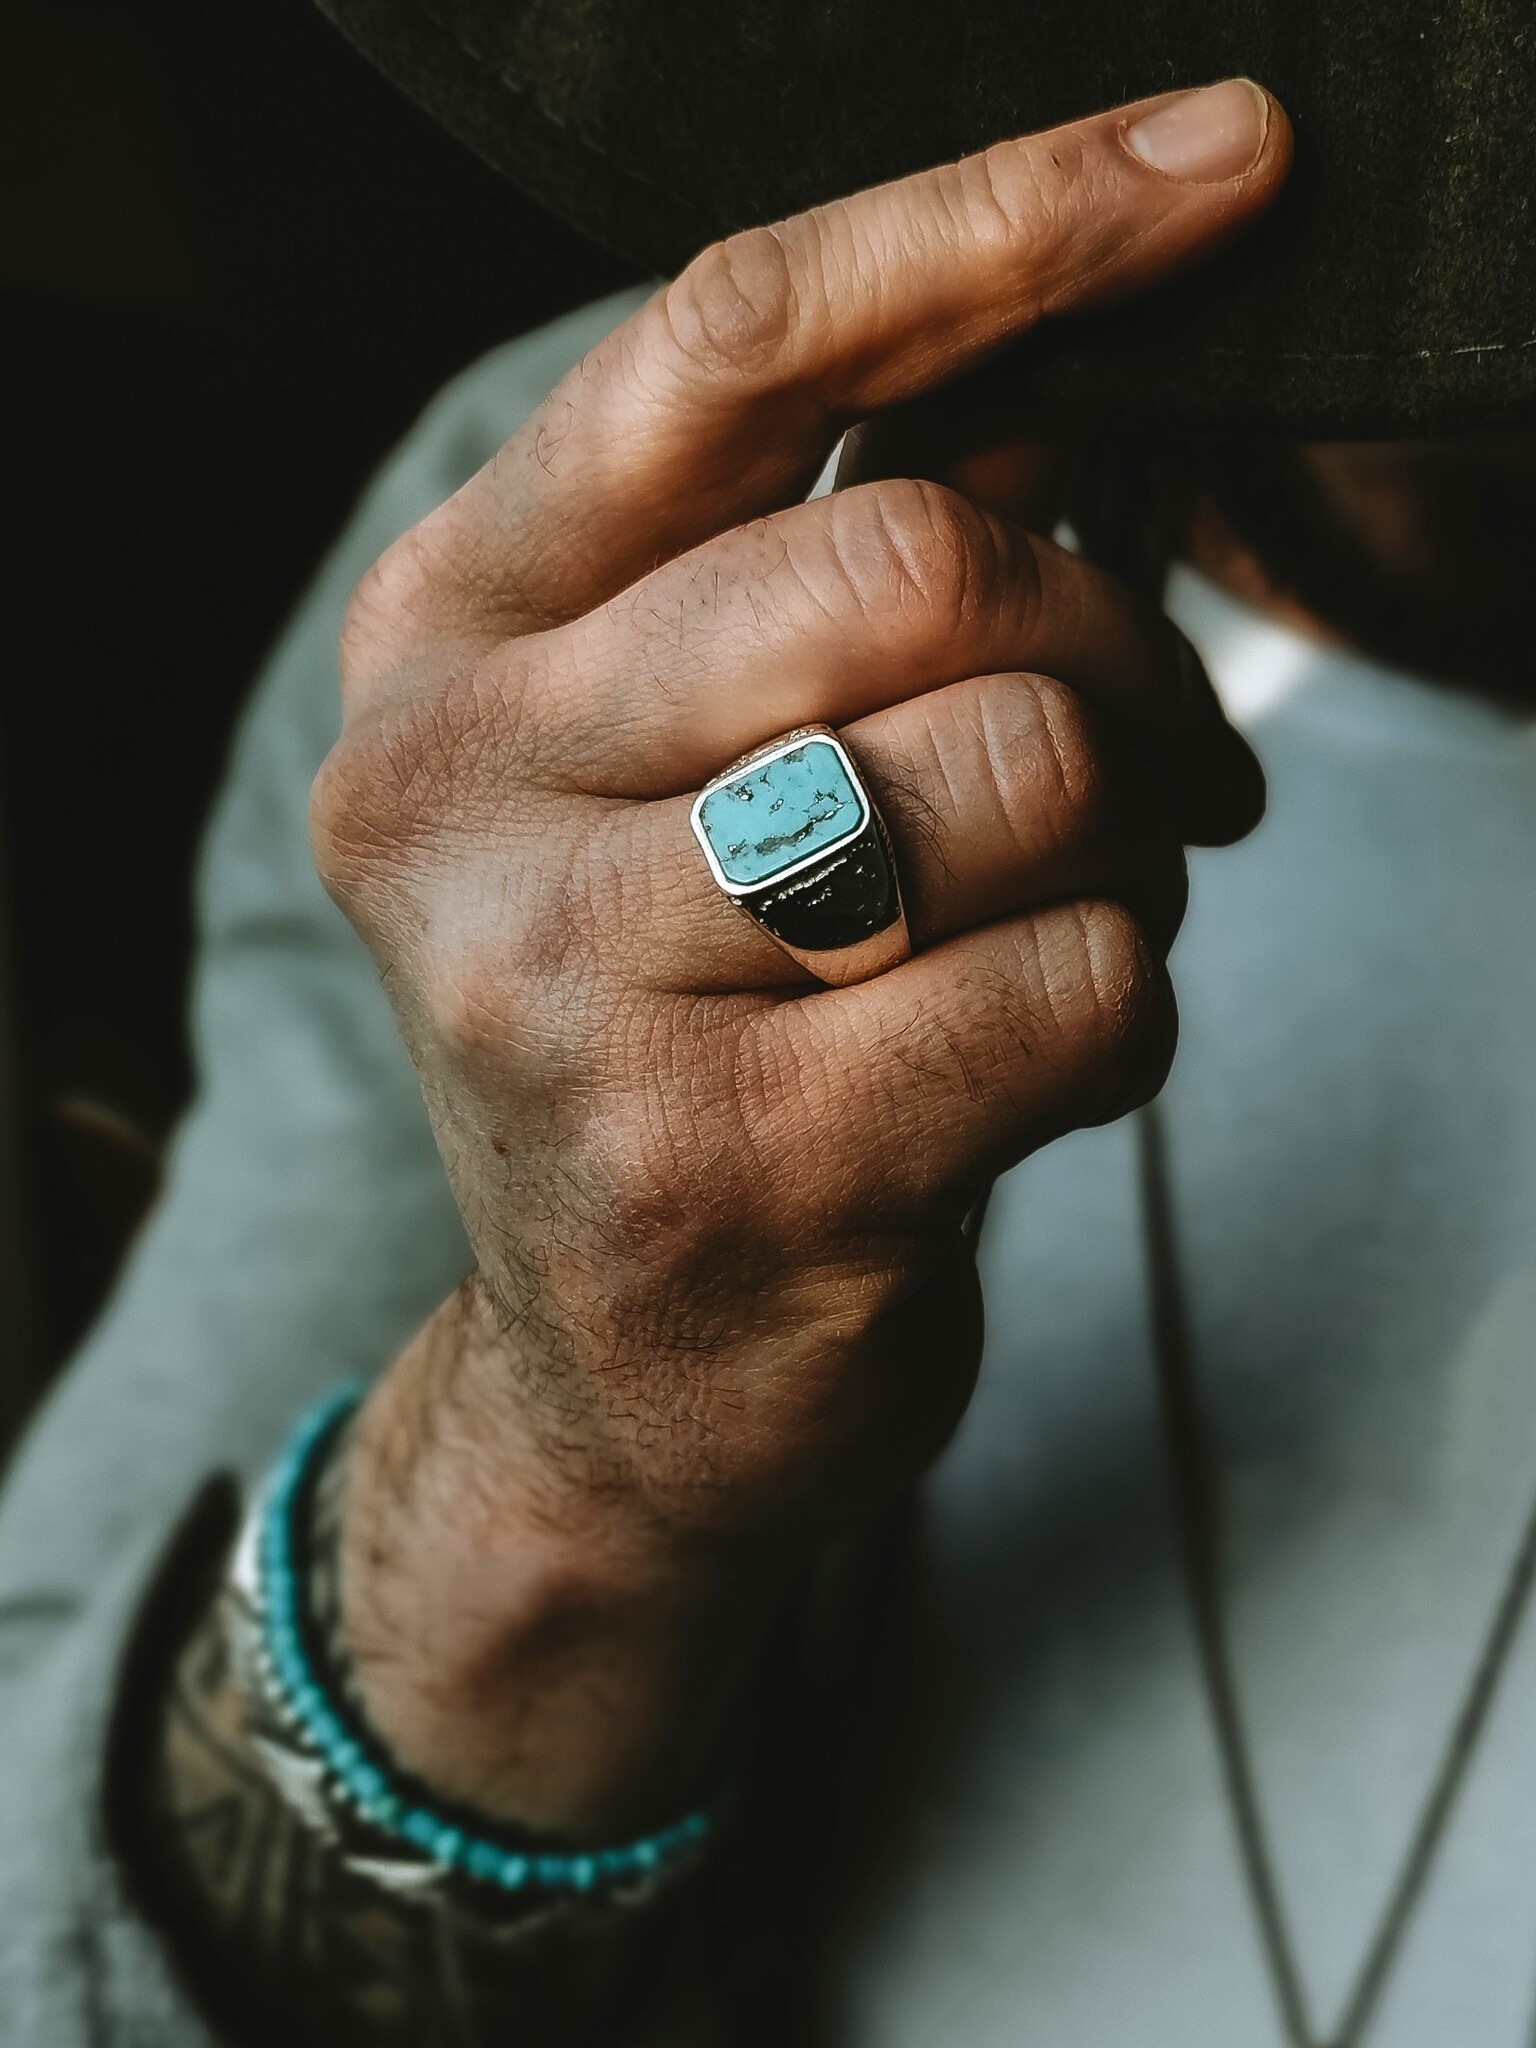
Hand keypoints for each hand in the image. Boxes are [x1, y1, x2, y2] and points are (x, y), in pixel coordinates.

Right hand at [312, 79, 1290, 1833]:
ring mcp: (565, 991)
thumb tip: (1102, 343)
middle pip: (913, 563)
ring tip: (1054, 920)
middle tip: (1158, 745)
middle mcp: (459, 793)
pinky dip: (1125, 1010)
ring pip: (1014, 770)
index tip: (1220, 166)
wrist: (616, 1381)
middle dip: (1112, 642)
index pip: (732, 341)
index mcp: (447, 637)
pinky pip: (1073, 984)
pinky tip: (1029, 1066)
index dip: (999, 225)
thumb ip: (865, 551)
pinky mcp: (722, 1167)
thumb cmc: (685, 1035)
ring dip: (1120, 843)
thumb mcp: (708, 766)